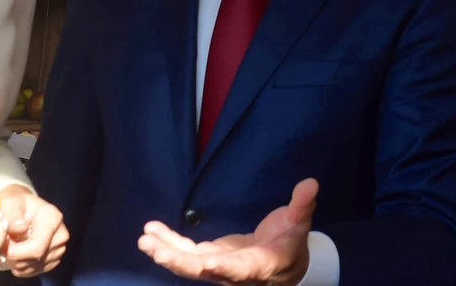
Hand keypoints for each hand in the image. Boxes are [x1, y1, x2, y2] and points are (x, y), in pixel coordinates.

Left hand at [0, 184, 69, 276]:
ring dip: (16, 262)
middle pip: (36, 259)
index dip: (16, 252)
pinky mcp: (53, 259)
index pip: (37, 247)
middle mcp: (60, 234)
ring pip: (33, 267)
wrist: (21, 208)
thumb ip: (12, 215)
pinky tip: (16, 253)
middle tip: (4, 244)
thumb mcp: (9, 203)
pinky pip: (33, 272)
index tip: (1, 245)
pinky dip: (21, 266)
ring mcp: (59, 248)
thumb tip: (21, 229)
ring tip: (11, 246)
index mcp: (53, 218)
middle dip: (15, 257)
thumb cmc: (15, 204)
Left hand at [137, 178, 317, 285]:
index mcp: (258, 266)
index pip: (239, 269)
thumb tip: (311, 183)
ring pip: (189, 264)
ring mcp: (217, 266)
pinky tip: (151, 231)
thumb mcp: (299, 225)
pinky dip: (168, 242)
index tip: (207, 262)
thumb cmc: (291, 242)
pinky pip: (185, 253)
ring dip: (165, 251)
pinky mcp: (208, 257)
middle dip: (177, 261)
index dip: (224, 268)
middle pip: (203, 271)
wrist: (283, 265)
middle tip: (152, 248)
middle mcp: (233, 272)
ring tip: (144, 239)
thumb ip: (302, 206)